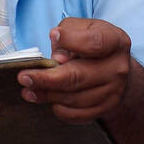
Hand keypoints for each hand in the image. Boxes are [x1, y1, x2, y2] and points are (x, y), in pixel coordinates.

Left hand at [17, 17, 132, 122]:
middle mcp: (119, 68)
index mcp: (115, 41)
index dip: (72, 40)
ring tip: (28, 90)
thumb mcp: (84, 28)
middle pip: (79, 76)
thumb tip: (57, 57)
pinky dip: (60, 109)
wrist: (115, 69)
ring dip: (48, 95)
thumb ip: (69, 33)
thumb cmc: (92, 43)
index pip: (94, 43)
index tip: (51, 35)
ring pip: (75, 98)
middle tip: (24, 77)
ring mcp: (115, 91)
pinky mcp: (107, 109)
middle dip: (47, 79)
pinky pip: (78, 114)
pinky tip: (47, 100)